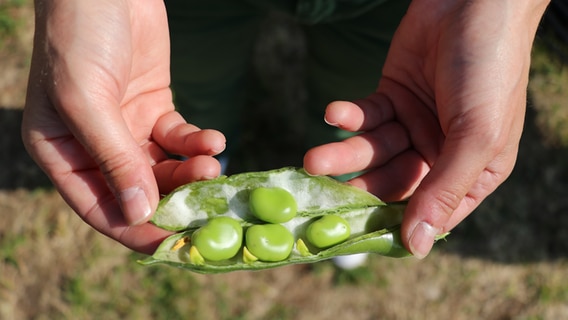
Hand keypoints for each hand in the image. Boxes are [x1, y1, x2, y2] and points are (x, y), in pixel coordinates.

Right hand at [22, 0, 225, 253]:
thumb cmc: (79, 35)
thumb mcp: (87, 98)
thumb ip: (113, 157)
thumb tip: (138, 214)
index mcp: (61, 151)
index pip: (99, 207)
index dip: (134, 230)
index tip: (173, 246)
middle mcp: (93, 146)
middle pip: (137, 192)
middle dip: (173, 200)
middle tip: (208, 206)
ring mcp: (127, 129)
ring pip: (164, 169)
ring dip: (191, 172)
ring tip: (213, 165)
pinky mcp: (155, 109)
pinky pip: (180, 140)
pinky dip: (198, 143)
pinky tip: (215, 139)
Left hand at [304, 0, 549, 257]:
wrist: (473, 1)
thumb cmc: (488, 70)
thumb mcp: (475, 135)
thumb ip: (444, 190)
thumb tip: (418, 247)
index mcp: (473, 171)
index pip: (430, 212)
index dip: (395, 224)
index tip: (354, 233)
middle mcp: (440, 153)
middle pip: (393, 183)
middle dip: (359, 185)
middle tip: (323, 190)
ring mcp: (414, 125)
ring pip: (373, 151)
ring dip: (343, 154)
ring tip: (313, 160)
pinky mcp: (391, 98)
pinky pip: (366, 116)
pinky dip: (349, 116)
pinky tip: (334, 112)